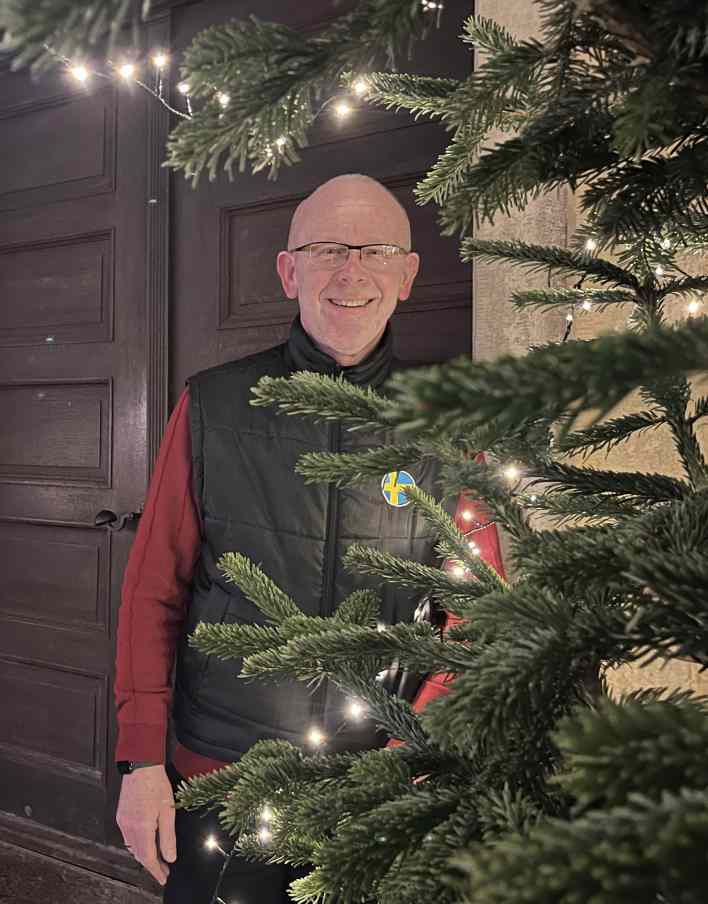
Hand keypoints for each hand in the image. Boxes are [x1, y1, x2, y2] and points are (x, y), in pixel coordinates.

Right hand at [116, 765, 176, 885]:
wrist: (140, 765)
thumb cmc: (156, 784)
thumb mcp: (168, 810)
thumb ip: (168, 836)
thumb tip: (170, 857)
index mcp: (142, 827)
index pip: (148, 858)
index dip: (156, 871)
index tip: (164, 878)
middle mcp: (129, 827)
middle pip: (139, 855)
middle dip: (152, 865)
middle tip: (164, 871)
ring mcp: (123, 822)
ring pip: (132, 847)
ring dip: (144, 856)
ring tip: (158, 860)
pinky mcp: (121, 816)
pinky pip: (128, 838)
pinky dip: (137, 845)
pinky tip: (145, 843)